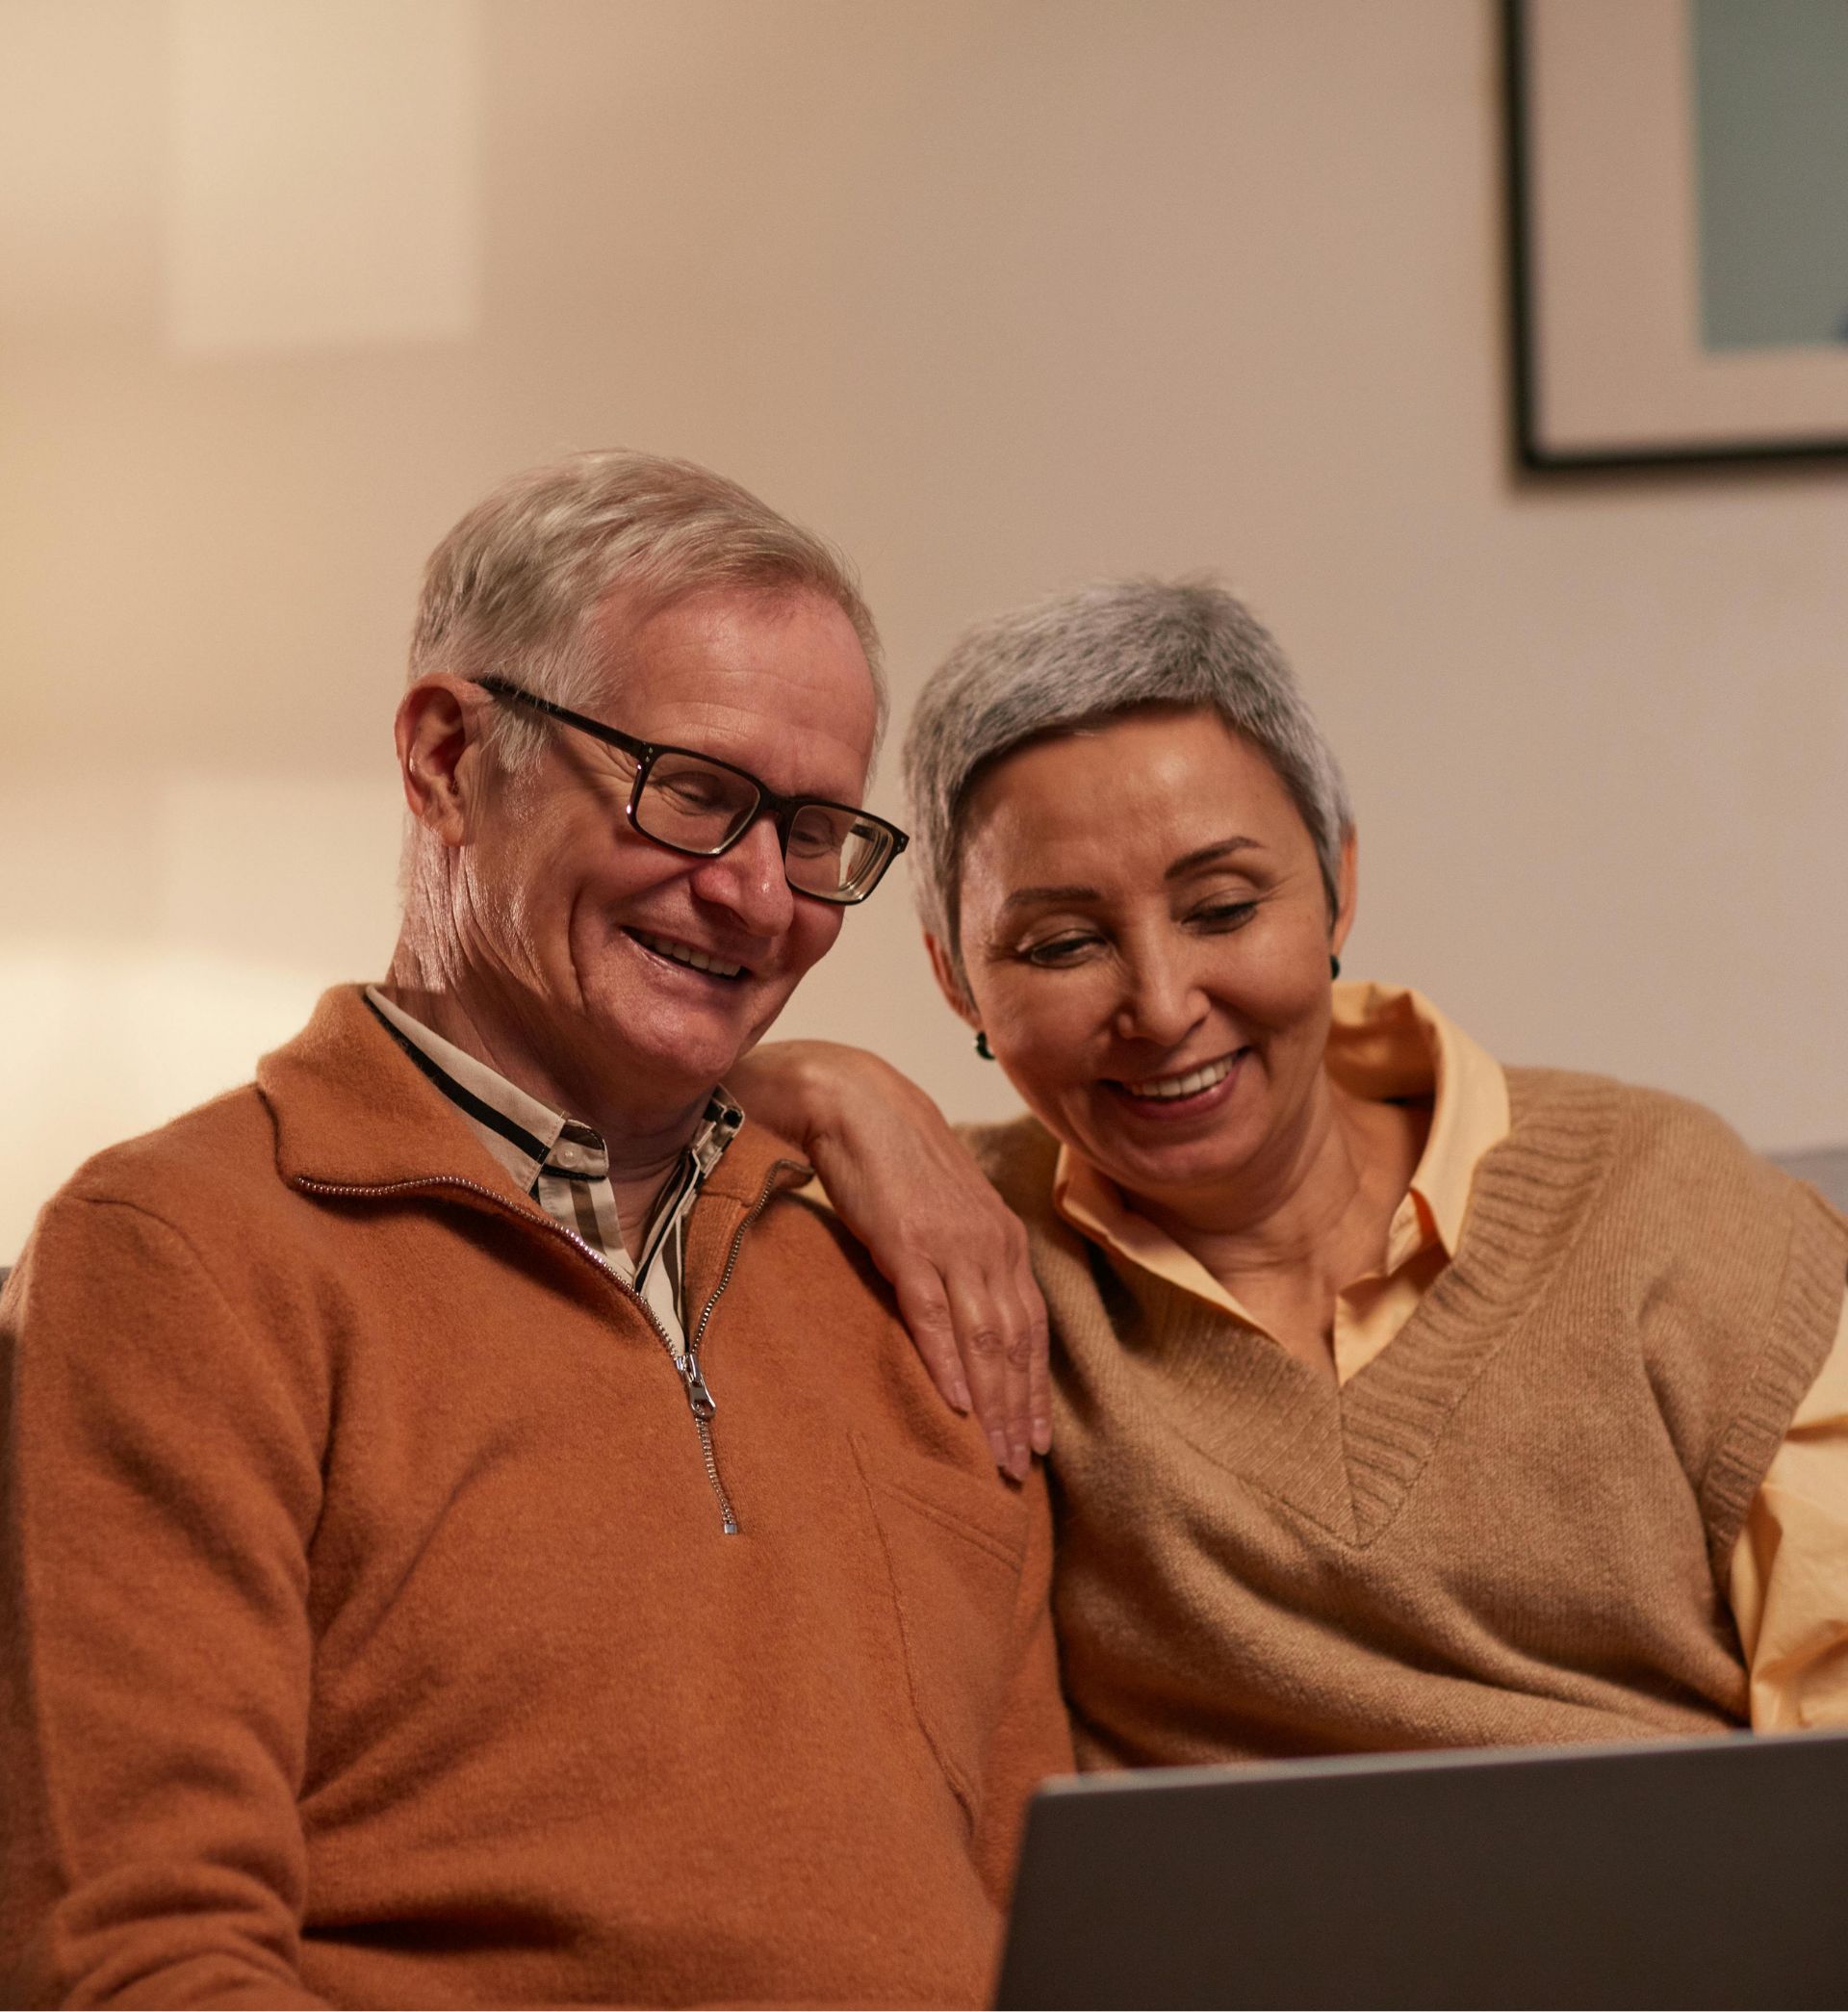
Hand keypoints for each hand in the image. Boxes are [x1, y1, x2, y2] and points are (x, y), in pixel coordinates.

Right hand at [729, 1041, 1050, 1476]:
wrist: (853, 1099)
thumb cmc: (891, 1157)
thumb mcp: (940, 1212)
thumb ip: (959, 1259)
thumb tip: (962, 1312)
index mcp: (1000, 1237)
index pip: (1031, 1326)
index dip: (1035, 1387)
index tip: (1038, 1440)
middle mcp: (989, 1244)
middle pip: (1016, 1343)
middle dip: (1020, 1410)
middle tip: (1021, 1470)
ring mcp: (951, 1244)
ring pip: (985, 1338)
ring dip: (993, 1403)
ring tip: (995, 1455)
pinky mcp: (907, 1243)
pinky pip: (934, 1314)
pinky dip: (948, 1362)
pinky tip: (956, 1403)